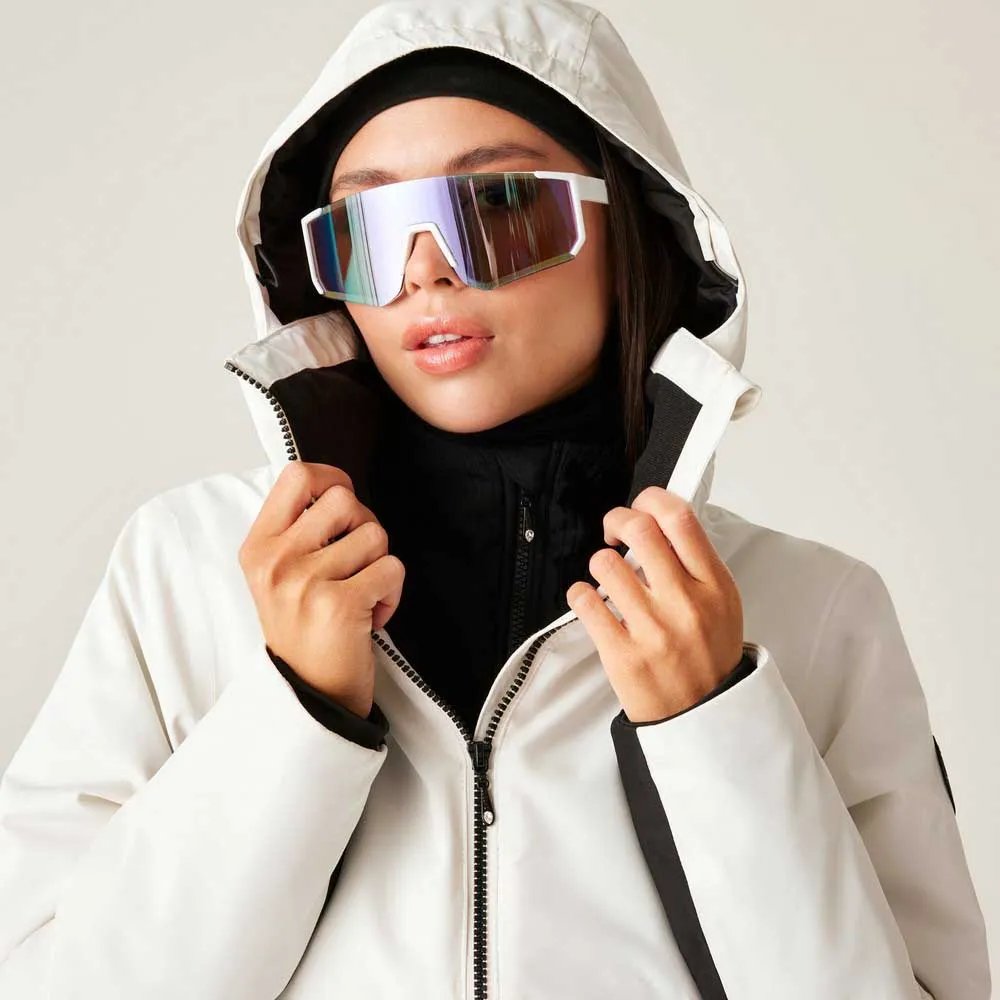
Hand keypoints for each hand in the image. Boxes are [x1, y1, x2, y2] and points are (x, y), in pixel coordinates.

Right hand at [239, 461, 404, 717]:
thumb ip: (300, 530)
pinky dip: (392, 593)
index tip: (344, 501)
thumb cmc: (303, 630)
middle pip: (345, 500)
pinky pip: (392, 568)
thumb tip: (337, 486)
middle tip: (356, 563)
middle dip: (364, 527)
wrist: (308, 696)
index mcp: (258, 547)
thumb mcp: (279, 575)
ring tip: (360, 595)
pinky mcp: (339, 604)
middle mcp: (276, 560)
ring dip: (380, 564)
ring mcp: (305, 582)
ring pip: (375, 534)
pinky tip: (370, 616)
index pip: (295, 476)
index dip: (332, 478)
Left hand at [566, 486, 744, 722]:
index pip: (680, 519)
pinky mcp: (622, 653)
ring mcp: (653, 629)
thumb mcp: (722, 603)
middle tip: (615, 533)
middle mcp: (684, 603)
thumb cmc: (708, 656)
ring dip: (600, 563)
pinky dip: (581, 594)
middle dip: (618, 521)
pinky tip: (592, 600)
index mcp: (714, 585)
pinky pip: (585, 602)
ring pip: (606, 563)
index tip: (641, 505)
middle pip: (640, 530)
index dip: (651, 499)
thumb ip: (696, 563)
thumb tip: (660, 521)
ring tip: (609, 578)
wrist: (704, 715)